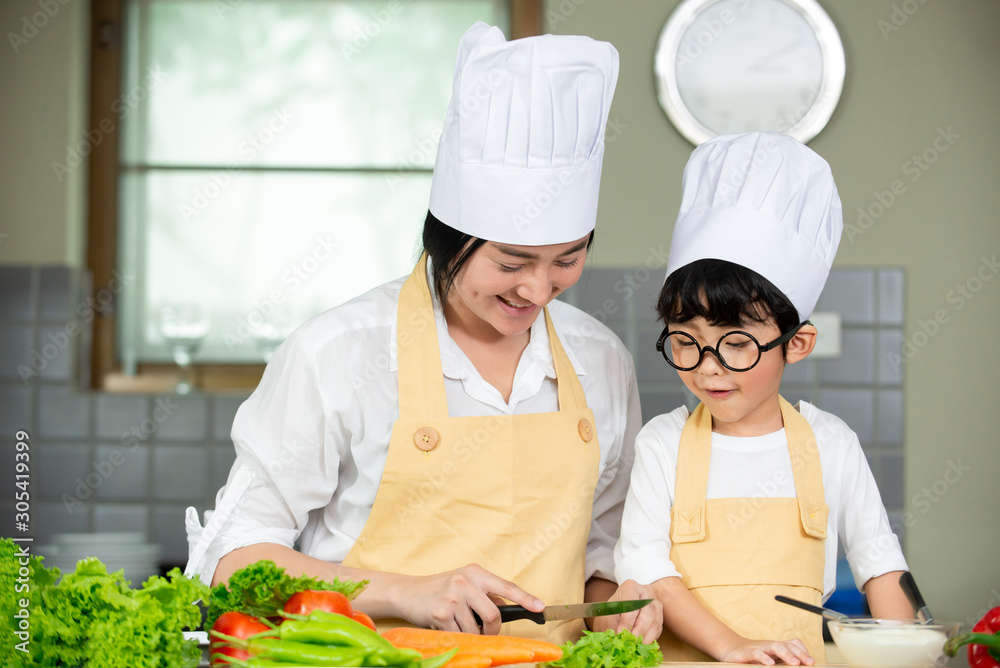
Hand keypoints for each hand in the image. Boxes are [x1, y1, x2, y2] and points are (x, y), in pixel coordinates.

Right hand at [394, 563, 543, 634]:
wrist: (407, 592)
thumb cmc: (439, 588)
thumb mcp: (464, 582)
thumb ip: (484, 592)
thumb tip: (507, 606)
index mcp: (475, 572)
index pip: (506, 586)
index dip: (525, 598)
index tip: (540, 607)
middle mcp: (465, 581)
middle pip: (494, 615)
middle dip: (492, 629)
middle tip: (484, 630)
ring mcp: (453, 597)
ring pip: (477, 629)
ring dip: (472, 633)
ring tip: (458, 623)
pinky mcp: (441, 613)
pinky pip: (461, 635)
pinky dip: (458, 636)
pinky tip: (447, 625)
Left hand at [591, 579, 662, 643]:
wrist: (617, 612)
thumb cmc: (611, 612)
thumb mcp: (607, 616)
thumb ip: (613, 625)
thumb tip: (618, 639)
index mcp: (630, 587)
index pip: (632, 604)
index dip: (627, 621)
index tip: (621, 634)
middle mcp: (646, 592)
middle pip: (648, 611)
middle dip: (639, 630)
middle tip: (631, 643)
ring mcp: (655, 603)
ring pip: (656, 621)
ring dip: (646, 637)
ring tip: (636, 647)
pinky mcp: (659, 616)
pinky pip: (658, 629)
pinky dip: (650, 639)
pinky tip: (642, 646)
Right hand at [718, 638, 814, 665]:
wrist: (731, 649)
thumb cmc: (754, 655)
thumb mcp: (770, 657)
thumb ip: (782, 660)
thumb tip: (798, 665)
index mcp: (777, 647)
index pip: (793, 643)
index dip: (803, 651)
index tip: (811, 661)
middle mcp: (770, 645)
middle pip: (788, 645)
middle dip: (800, 653)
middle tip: (809, 663)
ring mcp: (760, 647)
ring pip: (775, 646)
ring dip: (786, 654)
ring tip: (795, 663)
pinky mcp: (748, 652)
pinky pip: (757, 653)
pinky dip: (764, 658)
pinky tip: (770, 664)